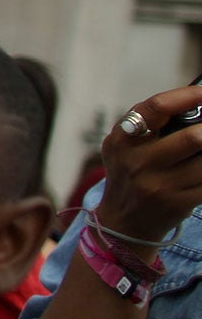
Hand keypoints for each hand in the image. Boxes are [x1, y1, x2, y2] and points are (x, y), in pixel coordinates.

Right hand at [97, 84, 201, 240]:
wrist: (123, 222)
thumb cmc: (131, 172)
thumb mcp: (124, 146)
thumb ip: (149, 124)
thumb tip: (196, 104)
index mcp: (124, 139)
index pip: (157, 107)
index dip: (187, 96)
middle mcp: (139, 161)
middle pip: (193, 137)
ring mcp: (159, 185)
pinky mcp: (178, 203)